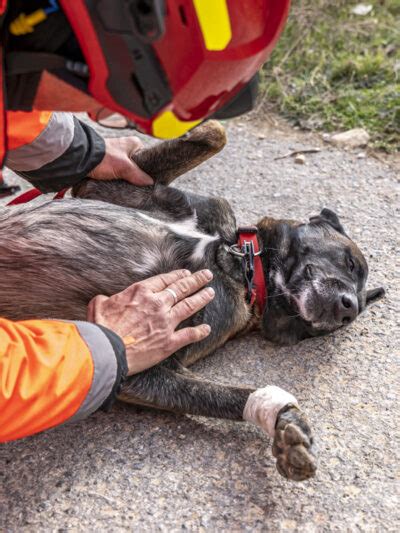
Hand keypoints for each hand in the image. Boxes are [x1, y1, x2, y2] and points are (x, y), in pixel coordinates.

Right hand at [87, 269, 214, 374]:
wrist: (107, 350)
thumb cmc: (100, 327)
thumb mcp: (98, 304)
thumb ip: (106, 299)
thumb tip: (105, 300)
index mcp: (141, 292)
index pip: (164, 280)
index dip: (177, 276)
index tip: (186, 273)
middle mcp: (157, 304)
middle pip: (181, 288)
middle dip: (196, 281)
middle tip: (207, 275)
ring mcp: (166, 322)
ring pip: (189, 306)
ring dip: (201, 298)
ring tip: (210, 292)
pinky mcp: (169, 342)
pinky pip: (189, 335)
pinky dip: (200, 332)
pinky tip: (207, 329)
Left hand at [88, 136, 152, 185]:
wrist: (81, 159)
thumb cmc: (103, 157)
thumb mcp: (124, 167)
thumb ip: (138, 175)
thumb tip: (149, 182)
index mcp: (134, 144)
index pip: (147, 158)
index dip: (149, 170)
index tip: (152, 180)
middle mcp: (126, 149)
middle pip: (137, 167)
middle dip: (138, 176)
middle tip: (142, 187)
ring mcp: (117, 157)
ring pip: (128, 172)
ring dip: (128, 180)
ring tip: (132, 189)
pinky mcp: (109, 165)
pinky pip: (119, 174)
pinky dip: (120, 180)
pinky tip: (123, 187)